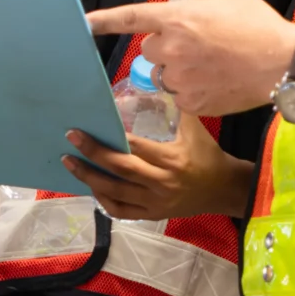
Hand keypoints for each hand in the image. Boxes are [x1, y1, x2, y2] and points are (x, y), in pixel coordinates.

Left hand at [62, 107, 255, 220]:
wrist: (224, 190)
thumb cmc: (208, 156)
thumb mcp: (195, 129)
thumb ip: (177, 107)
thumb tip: (159, 79)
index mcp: (171, 159)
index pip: (134, 147)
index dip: (108, 139)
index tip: (85, 129)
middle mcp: (161, 183)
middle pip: (120, 169)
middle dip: (92, 155)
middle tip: (71, 141)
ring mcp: (155, 203)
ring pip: (115, 193)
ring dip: (90, 178)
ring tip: (70, 164)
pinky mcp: (153, 215)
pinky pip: (122, 212)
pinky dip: (104, 201)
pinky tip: (93, 187)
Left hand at [86, 0, 294, 116]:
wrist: (283, 64)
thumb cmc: (259, 26)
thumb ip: (195, 2)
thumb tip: (182, 13)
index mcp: (178, 18)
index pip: (130, 18)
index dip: (103, 20)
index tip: (82, 23)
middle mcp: (172, 49)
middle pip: (150, 50)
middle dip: (166, 47)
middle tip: (197, 45)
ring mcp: (180, 79)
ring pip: (164, 75)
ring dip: (179, 70)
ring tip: (212, 66)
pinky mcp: (191, 103)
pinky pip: (180, 95)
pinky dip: (193, 90)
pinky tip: (217, 82)